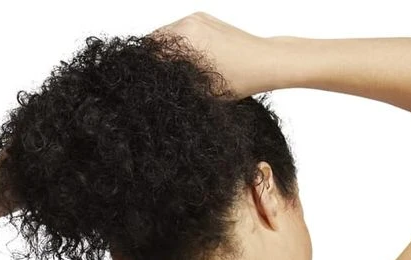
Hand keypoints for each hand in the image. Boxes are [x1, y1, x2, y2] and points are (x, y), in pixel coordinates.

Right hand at [151, 12, 277, 98]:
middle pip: (156, 41)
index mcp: (185, 38)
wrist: (265, 61)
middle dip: (154, 60)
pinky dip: (179, 45)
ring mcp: (196, 18)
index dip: (146, 70)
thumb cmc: (239, 79)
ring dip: (166, 52)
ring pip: (168, 35)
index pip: (150, 53)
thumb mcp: (202, 91)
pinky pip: (181, 31)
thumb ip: (177, 86)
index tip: (146, 84)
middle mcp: (188, 23)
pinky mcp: (204, 19)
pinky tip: (186, 62)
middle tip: (156, 81)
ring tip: (172, 73)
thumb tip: (158, 89)